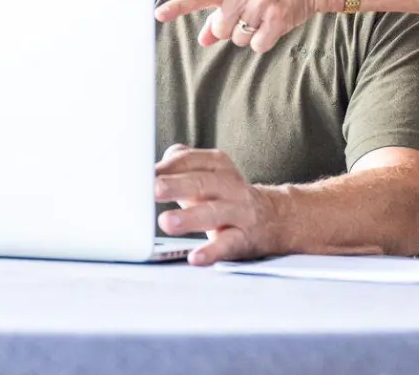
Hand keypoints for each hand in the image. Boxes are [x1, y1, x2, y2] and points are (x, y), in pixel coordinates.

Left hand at [153, 0, 339, 53]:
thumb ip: (219, 16)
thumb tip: (203, 39)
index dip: (177, 6)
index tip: (159, 14)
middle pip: (221, 30)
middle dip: (233, 28)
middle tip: (250, 13)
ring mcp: (260, 4)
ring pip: (240, 40)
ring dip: (251, 35)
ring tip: (265, 16)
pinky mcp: (277, 17)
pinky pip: (258, 45)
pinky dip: (265, 41)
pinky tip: (275, 24)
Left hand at [154, 145, 284, 265]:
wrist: (274, 218)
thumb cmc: (225, 197)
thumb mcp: (206, 174)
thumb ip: (179, 163)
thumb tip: (147, 164)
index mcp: (218, 166)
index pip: (191, 160)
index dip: (168, 167)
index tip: (144, 174)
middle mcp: (230, 186)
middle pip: (202, 182)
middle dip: (177, 186)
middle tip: (153, 190)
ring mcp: (239, 212)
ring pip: (215, 212)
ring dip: (190, 217)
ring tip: (167, 222)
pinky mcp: (245, 238)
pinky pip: (228, 244)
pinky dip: (212, 251)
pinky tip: (195, 258)